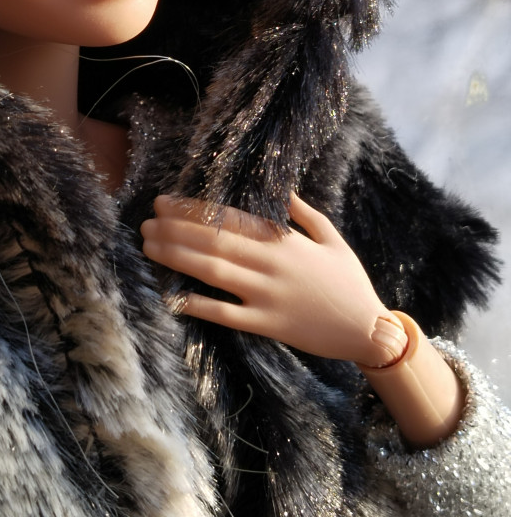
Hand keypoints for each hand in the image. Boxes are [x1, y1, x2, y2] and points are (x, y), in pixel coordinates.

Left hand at [141, 192, 406, 365]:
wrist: (369, 329)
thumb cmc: (349, 280)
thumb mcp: (331, 237)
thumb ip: (303, 213)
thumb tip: (281, 188)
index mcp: (285, 239)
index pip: (230, 218)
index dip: (194, 209)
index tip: (166, 201)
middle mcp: (272, 263)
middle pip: (214, 241)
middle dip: (175, 229)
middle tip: (146, 222)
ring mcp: (269, 295)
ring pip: (214, 271)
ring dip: (177, 257)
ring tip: (149, 246)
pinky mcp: (268, 325)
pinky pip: (227, 314)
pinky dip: (199, 305)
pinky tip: (173, 297)